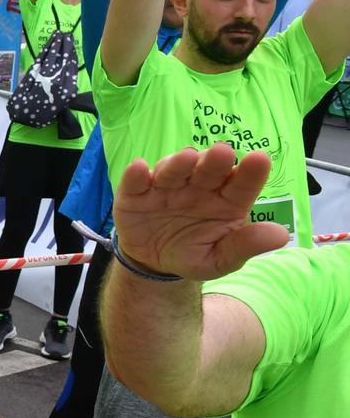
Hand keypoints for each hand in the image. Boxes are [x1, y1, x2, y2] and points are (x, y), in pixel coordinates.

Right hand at [113, 144, 287, 280]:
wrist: (154, 264)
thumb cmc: (194, 254)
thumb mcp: (221, 259)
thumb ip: (246, 245)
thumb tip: (281, 235)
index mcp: (227, 200)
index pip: (242, 183)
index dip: (251, 172)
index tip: (259, 159)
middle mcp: (199, 187)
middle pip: (208, 168)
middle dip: (214, 159)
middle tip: (221, 152)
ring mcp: (167, 187)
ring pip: (173, 169)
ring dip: (178, 163)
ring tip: (185, 160)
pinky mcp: (136, 194)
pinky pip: (135, 181)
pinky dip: (136, 174)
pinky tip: (139, 168)